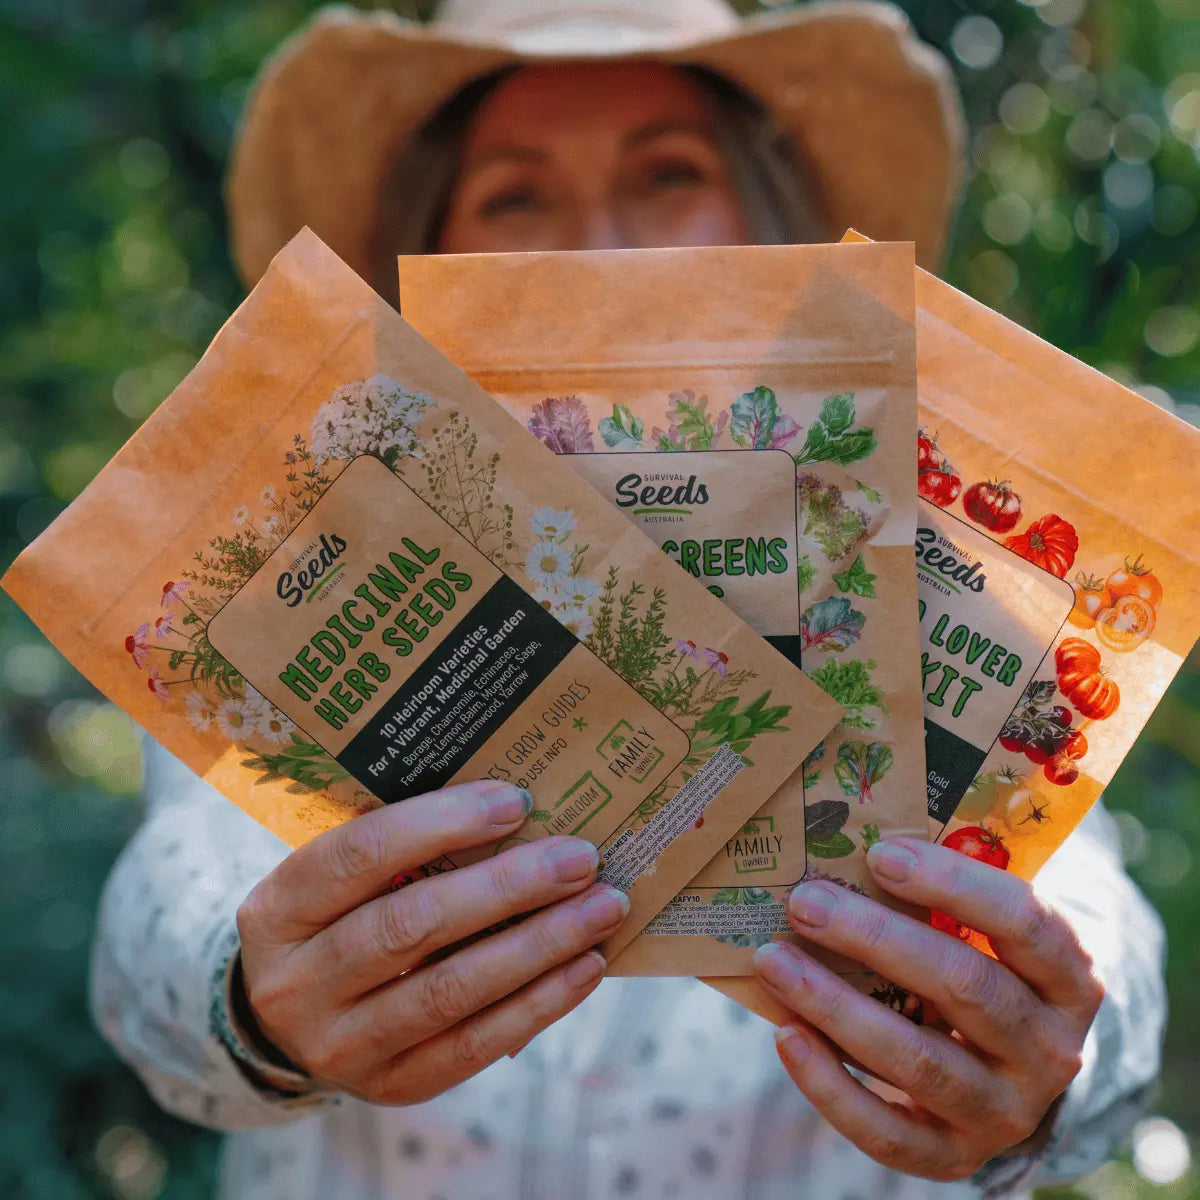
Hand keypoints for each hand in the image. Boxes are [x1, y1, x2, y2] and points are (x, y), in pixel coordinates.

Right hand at [236, 779, 627, 1104]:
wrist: (290, 1022)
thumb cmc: (336, 920)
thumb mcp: (338, 879)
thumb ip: (401, 846)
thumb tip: (513, 808)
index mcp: (278, 908)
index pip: (360, 854)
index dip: (441, 823)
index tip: (516, 801)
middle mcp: (296, 983)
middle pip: (412, 926)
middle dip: (507, 886)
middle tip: (579, 857)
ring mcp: (339, 1045)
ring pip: (450, 991)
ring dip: (538, 945)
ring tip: (602, 907)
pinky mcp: (389, 1087)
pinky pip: (473, 1046)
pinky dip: (538, 1004)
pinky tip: (586, 966)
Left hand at [752, 837, 1103, 1181]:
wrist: (1006, 1072)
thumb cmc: (978, 967)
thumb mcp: (984, 931)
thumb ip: (941, 896)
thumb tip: (845, 845)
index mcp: (1069, 977)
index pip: (1024, 921)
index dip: (952, 884)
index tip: (880, 855)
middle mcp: (1050, 1050)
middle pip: (964, 985)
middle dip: (874, 938)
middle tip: (805, 902)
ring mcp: (1006, 1111)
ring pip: (920, 1059)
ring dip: (837, 1007)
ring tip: (774, 961)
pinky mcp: (954, 1157)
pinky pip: (889, 1133)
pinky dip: (830, 1086)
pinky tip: (786, 1035)